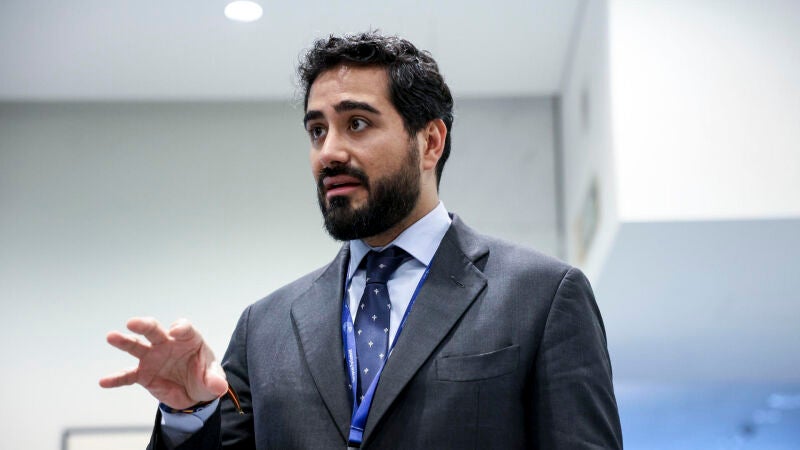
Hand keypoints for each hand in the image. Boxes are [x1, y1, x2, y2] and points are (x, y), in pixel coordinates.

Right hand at [99, 317, 227, 409]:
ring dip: (124, 341)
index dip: (180, 328)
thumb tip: (219, 387)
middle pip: (154, 330)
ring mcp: (153, 357)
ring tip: (111, 336)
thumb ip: (215, 380)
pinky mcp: (143, 374)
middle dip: (144, 325)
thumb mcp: (214, 379)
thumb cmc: (205, 376)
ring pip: (137, 346)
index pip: (183, 328)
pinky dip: (117, 379)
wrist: (194, 393)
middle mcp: (167, 343)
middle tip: (133, 323)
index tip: (176, 331)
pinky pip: (128, 376)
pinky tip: (104, 381)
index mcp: (188, 338)